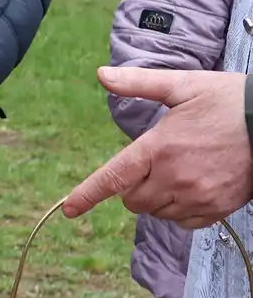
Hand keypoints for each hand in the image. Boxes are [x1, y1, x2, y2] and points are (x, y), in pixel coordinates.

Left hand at [65, 68, 252, 226]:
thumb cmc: (229, 101)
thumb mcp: (182, 85)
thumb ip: (138, 83)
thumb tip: (102, 75)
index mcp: (159, 147)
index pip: (114, 177)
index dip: (87, 194)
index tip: (69, 209)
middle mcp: (175, 177)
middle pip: (133, 200)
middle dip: (132, 186)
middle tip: (151, 164)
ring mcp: (199, 196)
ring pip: (158, 212)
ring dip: (157, 198)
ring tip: (178, 171)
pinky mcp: (219, 209)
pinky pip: (185, 222)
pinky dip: (180, 210)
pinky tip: (192, 186)